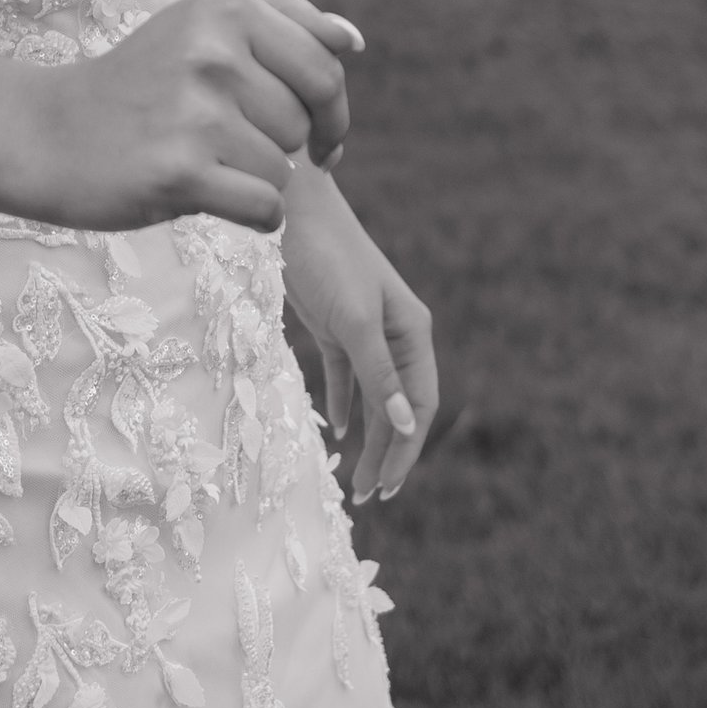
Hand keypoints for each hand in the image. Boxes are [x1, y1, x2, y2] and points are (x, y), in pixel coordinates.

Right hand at [0, 0, 359, 233]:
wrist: (45, 133)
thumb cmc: (138, 84)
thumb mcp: (200, 27)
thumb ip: (282, 22)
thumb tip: (353, 39)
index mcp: (226, 9)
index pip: (326, 69)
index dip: (333, 113)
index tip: (317, 136)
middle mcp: (212, 52)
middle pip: (304, 125)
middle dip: (279, 147)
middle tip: (224, 145)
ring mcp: (195, 112)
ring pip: (284, 170)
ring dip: (254, 181)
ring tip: (201, 163)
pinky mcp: (178, 171)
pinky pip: (265, 208)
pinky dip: (250, 217)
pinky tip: (208, 197)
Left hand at [279, 164, 439, 504]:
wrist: (288, 209)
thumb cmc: (326, 258)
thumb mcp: (354, 319)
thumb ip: (379, 372)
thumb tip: (405, 427)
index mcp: (412, 332)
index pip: (419, 404)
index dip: (406, 449)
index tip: (387, 488)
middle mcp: (396, 334)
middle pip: (398, 406)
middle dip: (387, 453)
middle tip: (368, 498)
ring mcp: (366, 330)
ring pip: (374, 396)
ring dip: (368, 436)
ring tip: (355, 481)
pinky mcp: (335, 326)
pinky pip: (348, 375)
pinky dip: (346, 403)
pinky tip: (340, 431)